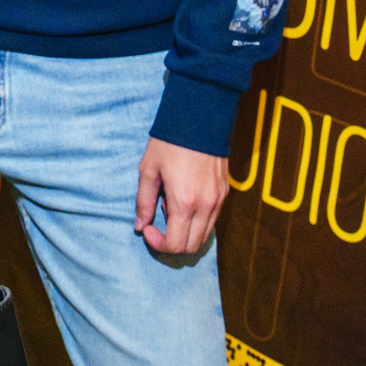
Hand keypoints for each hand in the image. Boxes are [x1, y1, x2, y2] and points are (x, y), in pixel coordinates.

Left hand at [135, 138, 227, 255]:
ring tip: (170, 207)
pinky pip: (212, 220)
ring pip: (204, 236)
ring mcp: (218, 201)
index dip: (158, 244)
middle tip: (158, 224)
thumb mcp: (148, 170)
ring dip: (186, 233)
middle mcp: (205, 207)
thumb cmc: (169, 143)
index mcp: (184, 203)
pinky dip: (197, 221)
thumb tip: (140, 226)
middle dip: (172, 243)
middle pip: (192, 247)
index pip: (175, 245)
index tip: (148, 229)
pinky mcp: (225, 193)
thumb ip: (143, 202)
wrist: (199, 119)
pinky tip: (184, 201)